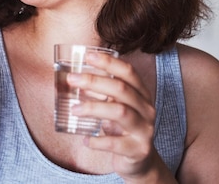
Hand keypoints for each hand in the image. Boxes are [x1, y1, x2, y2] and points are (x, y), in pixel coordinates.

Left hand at [67, 53, 172, 181]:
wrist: (141, 162)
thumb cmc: (123, 129)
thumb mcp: (117, 107)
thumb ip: (102, 94)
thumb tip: (76, 79)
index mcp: (142, 95)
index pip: (129, 72)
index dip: (109, 62)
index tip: (87, 56)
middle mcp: (147, 109)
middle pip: (121, 89)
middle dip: (94, 81)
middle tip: (71, 79)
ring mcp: (144, 130)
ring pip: (120, 112)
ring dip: (93, 108)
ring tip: (74, 110)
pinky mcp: (138, 150)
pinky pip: (115, 144)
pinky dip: (97, 141)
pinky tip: (85, 140)